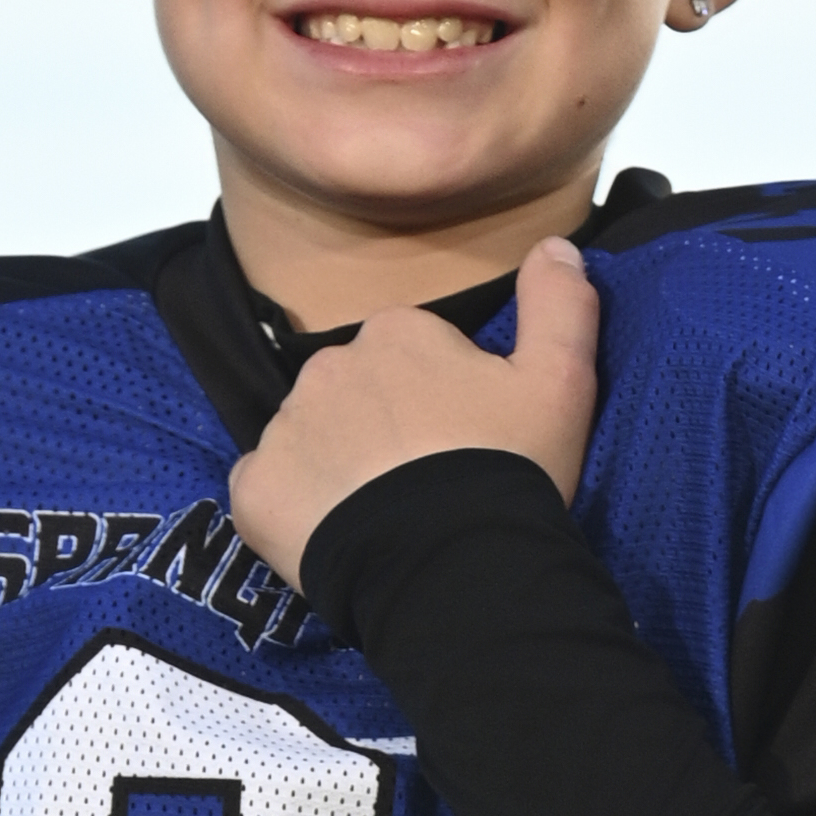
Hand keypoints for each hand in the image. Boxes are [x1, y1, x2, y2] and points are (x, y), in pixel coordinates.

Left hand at [228, 237, 599, 591]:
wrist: (455, 569)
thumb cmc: (511, 472)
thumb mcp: (560, 384)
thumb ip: (560, 306)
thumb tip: (555, 246)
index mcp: (398, 332)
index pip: (412, 356)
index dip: (442, 404)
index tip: (465, 445)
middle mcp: (329, 365)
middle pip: (355, 393)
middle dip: (383, 429)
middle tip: (425, 485)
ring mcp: (285, 427)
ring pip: (310, 437)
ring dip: (336, 466)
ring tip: (383, 518)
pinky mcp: (254, 489)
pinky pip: (266, 488)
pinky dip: (291, 508)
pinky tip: (332, 537)